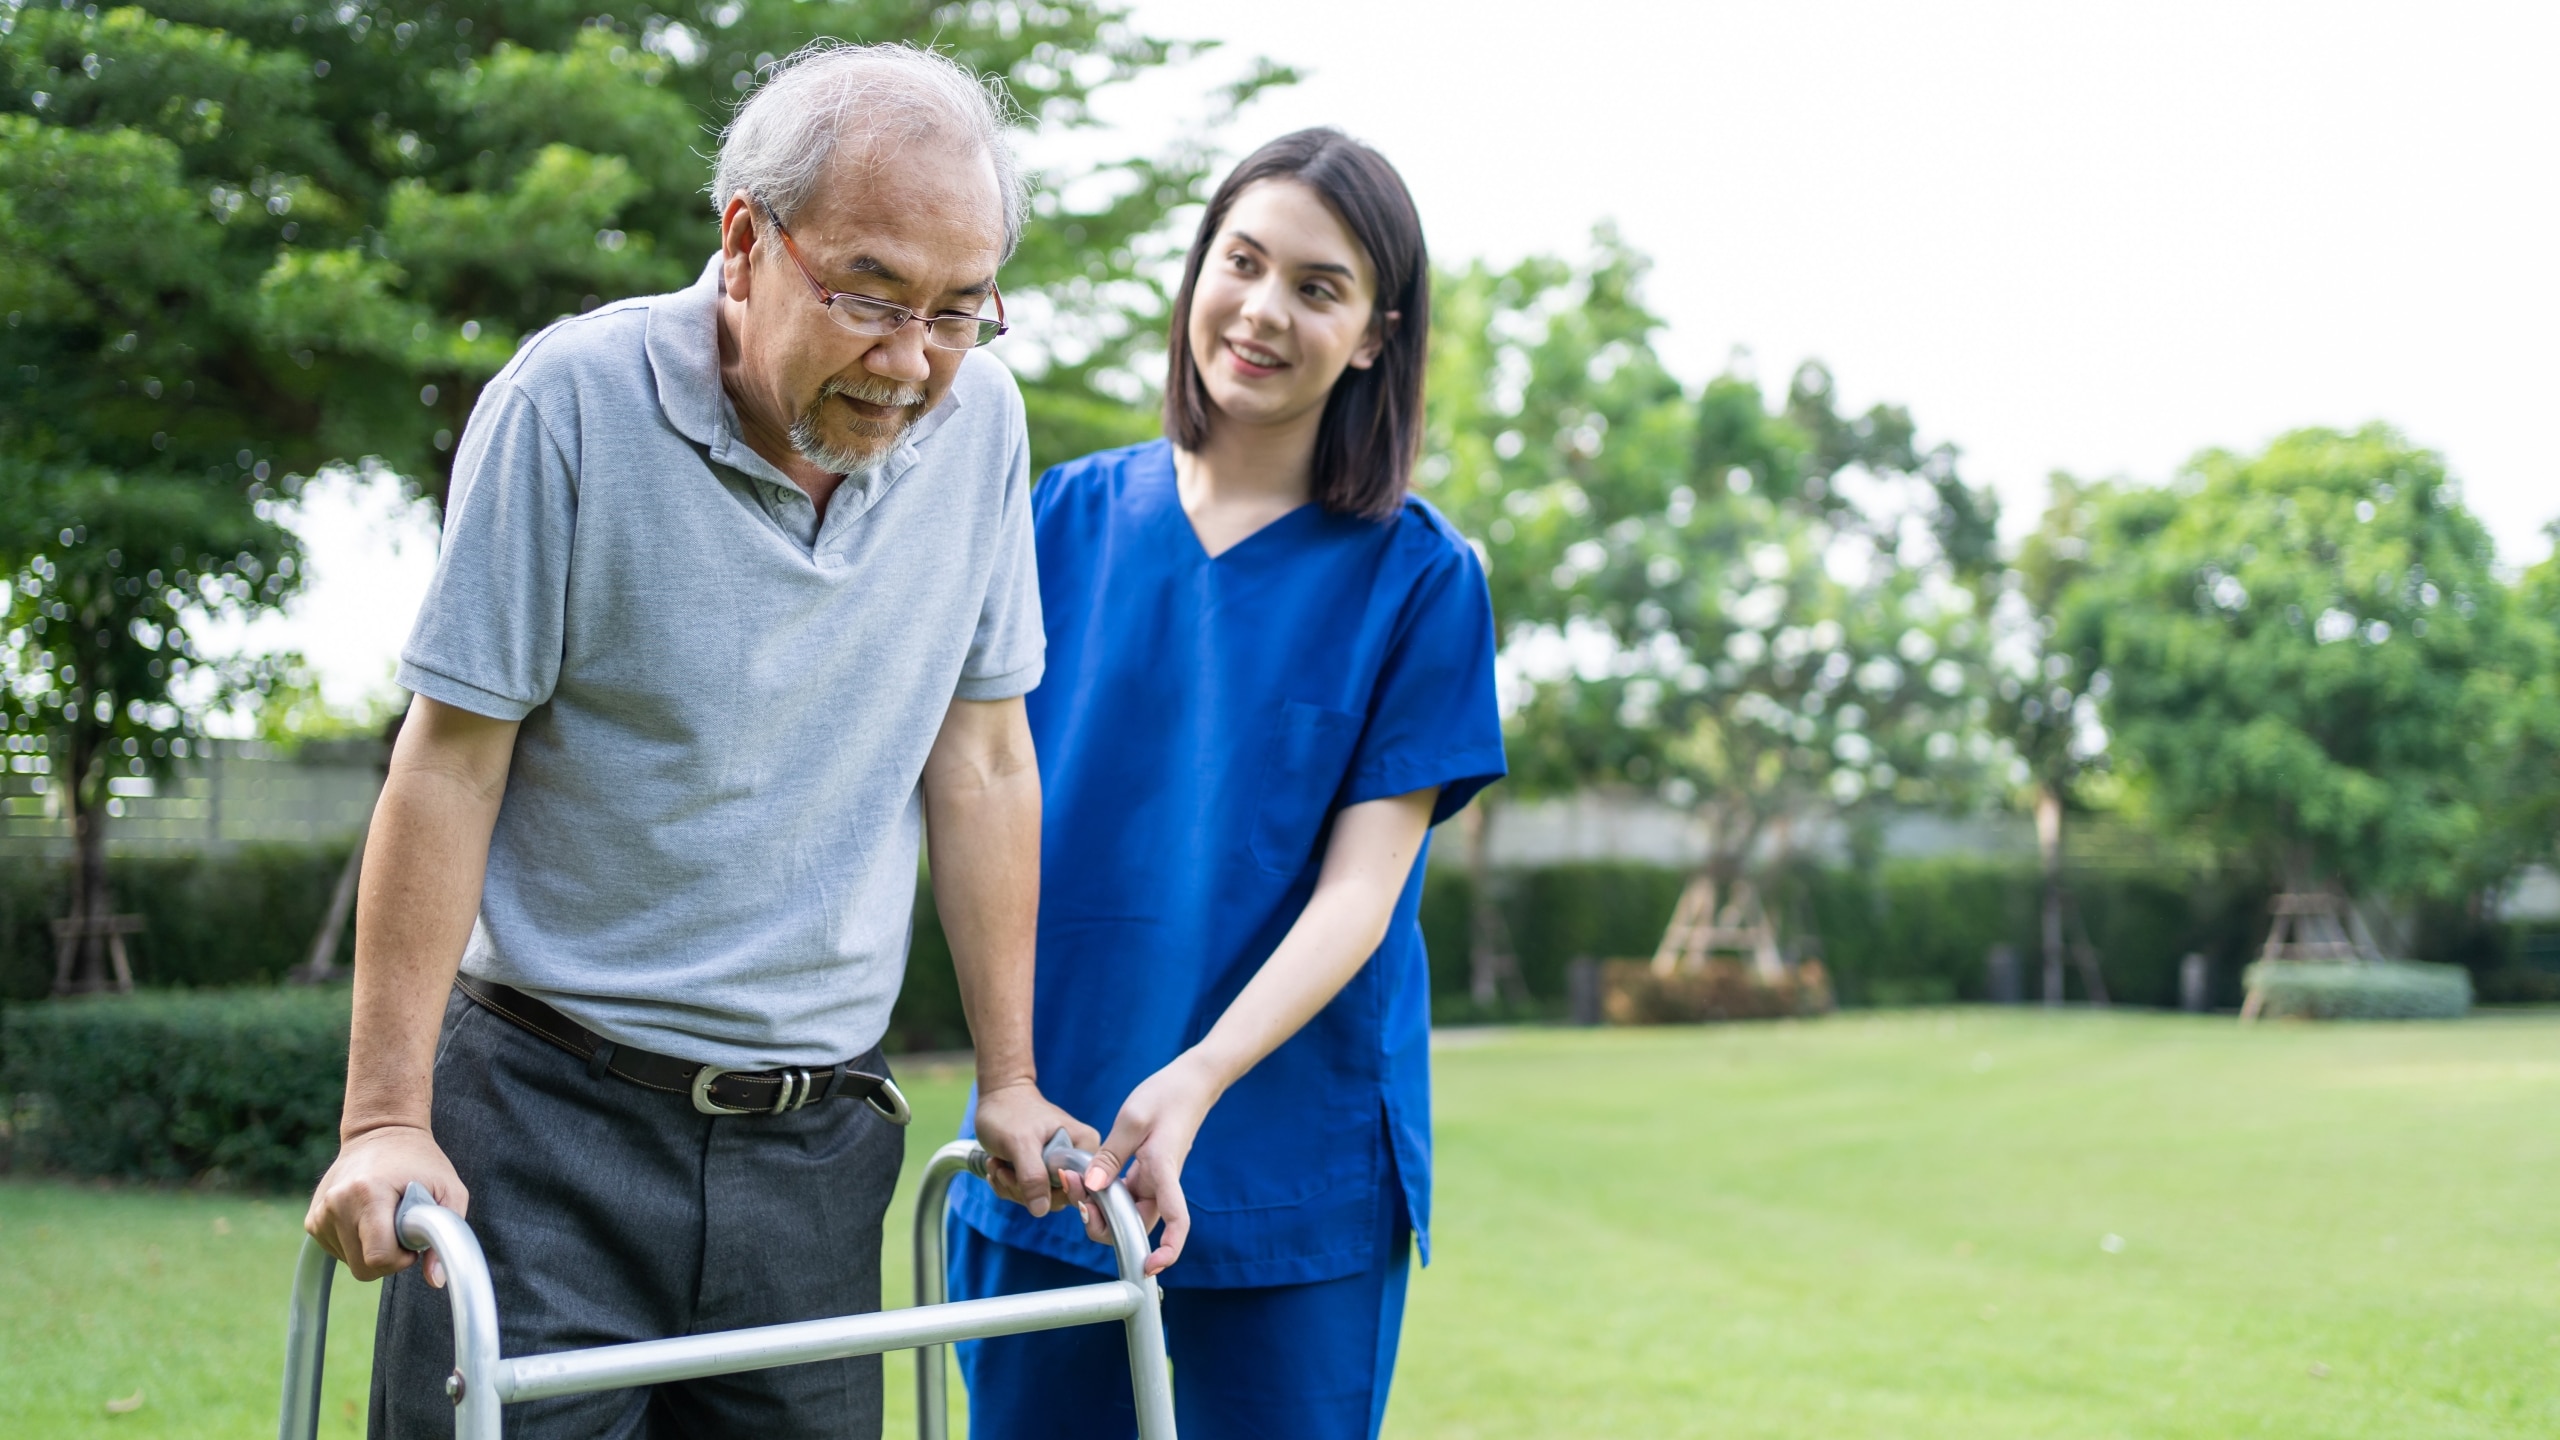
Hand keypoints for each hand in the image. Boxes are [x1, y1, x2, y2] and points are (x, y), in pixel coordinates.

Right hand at [305, 1123, 467, 1285]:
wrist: (381, 1131)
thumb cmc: (420, 1161)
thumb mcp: (449, 1189)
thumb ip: (447, 1234)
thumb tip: (435, 1281)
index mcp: (367, 1194)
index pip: (377, 1258)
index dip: (402, 1259)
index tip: (413, 1239)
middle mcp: (336, 1204)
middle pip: (363, 1268)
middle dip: (389, 1259)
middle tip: (404, 1230)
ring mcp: (320, 1213)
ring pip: (351, 1263)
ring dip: (373, 1250)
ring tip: (386, 1216)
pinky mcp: (313, 1221)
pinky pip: (340, 1252)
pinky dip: (358, 1244)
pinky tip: (369, 1219)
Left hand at [972, 1079, 1095, 1218]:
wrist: (997, 1097)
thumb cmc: (1010, 1112)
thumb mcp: (1020, 1143)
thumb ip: (1033, 1176)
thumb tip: (1042, 1209)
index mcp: (1084, 1146)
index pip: (1082, 1188)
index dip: (1055, 1192)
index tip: (1026, 1178)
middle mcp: (1077, 1158)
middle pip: (1059, 1197)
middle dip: (1024, 1189)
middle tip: (1005, 1170)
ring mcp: (1058, 1167)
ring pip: (1040, 1199)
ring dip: (1011, 1186)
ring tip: (997, 1163)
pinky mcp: (1041, 1173)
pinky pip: (1027, 1194)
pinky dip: (1007, 1184)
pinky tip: (998, 1166)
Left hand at [1061, 1052, 1219, 1275]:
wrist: (1188, 1083)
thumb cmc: (1166, 1096)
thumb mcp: (1131, 1119)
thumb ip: (1111, 1154)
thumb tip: (1092, 1187)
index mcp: (1165, 1171)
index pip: (1177, 1221)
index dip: (1168, 1249)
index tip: (1149, 1266)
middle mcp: (1162, 1184)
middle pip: (1137, 1225)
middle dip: (1104, 1225)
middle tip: (1077, 1201)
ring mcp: (1154, 1181)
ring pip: (1126, 1213)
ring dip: (1098, 1209)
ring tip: (1074, 1182)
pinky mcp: (1146, 1174)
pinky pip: (1123, 1197)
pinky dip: (1102, 1194)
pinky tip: (1084, 1178)